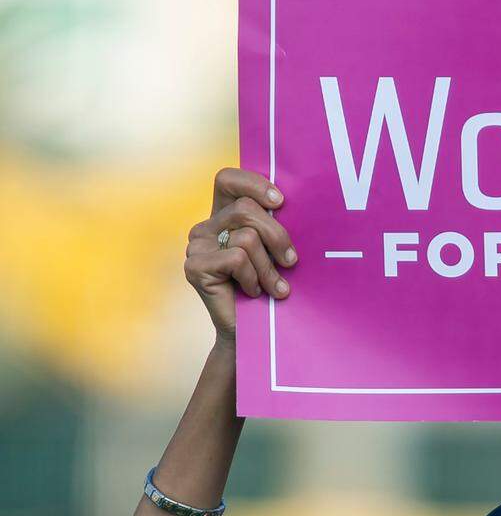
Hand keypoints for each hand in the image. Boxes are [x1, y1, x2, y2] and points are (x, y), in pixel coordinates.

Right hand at [184, 167, 296, 344]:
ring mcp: (196, 247)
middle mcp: (204, 228)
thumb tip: (287, 204)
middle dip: (276, 236)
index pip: (227, 179)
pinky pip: (237, 259)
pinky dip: (253, 278)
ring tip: (273, 287)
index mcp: (221, 217)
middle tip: (290, 261)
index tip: (280, 203)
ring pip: (246, 237)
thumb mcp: (272, 252)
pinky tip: (253, 293)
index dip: (253, 183)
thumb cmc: (267, 292)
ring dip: (268, 267)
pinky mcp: (195, 267)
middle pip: (245, 209)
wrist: (252, 335)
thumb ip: (270, 226)